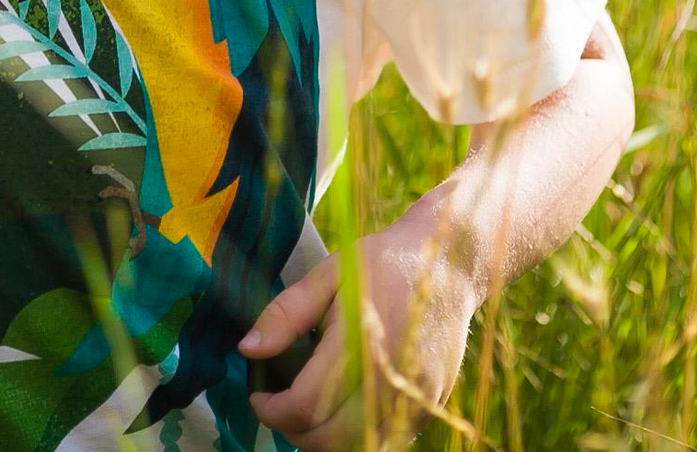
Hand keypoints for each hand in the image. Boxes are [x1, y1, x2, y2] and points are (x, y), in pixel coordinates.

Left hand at [243, 229, 476, 448]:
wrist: (449, 265)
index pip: (305, 407)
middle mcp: (390, 380)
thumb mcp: (328, 274)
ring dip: (324, 440)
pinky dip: (357, 436)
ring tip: (309, 409)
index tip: (258, 395)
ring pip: (358, 448)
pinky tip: (343, 408)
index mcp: (360, 343)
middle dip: (292, 430)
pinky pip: (386, 440)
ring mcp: (414, 398)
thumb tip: (248, 349)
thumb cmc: (381, 264)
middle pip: (329, 440)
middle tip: (279, 405)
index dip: (271, 410)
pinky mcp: (430, 406)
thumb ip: (286, 313)